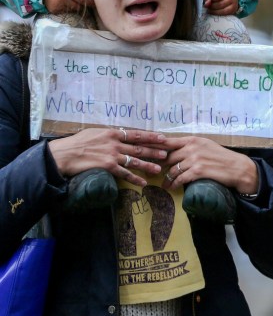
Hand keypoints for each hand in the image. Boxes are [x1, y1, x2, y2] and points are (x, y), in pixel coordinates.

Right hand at [43, 0, 91, 13]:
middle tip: (87, 5)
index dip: (88, 1)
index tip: (93, 3)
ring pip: (71, 9)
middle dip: (82, 5)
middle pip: (77, 6)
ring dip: (74, 7)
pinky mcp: (54, 10)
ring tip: (73, 2)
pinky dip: (66, 8)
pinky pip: (64, 11)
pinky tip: (65, 4)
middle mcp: (62, 1)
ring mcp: (58, 6)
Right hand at [47, 127, 166, 186]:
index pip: (136, 134)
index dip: (150, 136)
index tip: (162, 137)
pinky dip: (134, 179)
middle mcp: (115, 143)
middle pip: (139, 147)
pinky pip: (125, 173)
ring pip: (135, 161)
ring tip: (159, 169)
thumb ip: (108, 135)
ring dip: (148, 165)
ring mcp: (112, 155)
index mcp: (112, 133)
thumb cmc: (76, 143)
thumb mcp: (94, 133)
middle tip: (166, 153)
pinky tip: (142, 183)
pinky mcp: (107, 166)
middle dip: (154, 150)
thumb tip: (119, 134)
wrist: (63, 155)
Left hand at [159, 136, 257, 193]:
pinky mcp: (198, 171)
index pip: (167, 141)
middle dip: (157, 166)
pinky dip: (174, 184)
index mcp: (193, 140)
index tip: (140, 147)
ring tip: (164, 184)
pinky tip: (172, 187)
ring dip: (166, 178)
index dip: (151, 144)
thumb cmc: (222, 157)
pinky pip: (180, 178)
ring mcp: (195, 159)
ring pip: (172, 169)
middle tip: (150, 172)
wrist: (237, 167)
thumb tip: (174, 151)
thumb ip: (190, 146)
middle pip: (167, 157)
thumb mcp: (206, 146)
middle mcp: (192, 148)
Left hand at [204, 0, 238, 15]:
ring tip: (210, 9)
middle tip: (208, 5)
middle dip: (212, 6)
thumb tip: (206, 5)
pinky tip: (214, 12)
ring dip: (214, 11)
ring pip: (222, 10)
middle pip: (219, 4)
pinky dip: (217, 14)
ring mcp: (234, 5)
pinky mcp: (233, 11)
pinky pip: (224, 14)